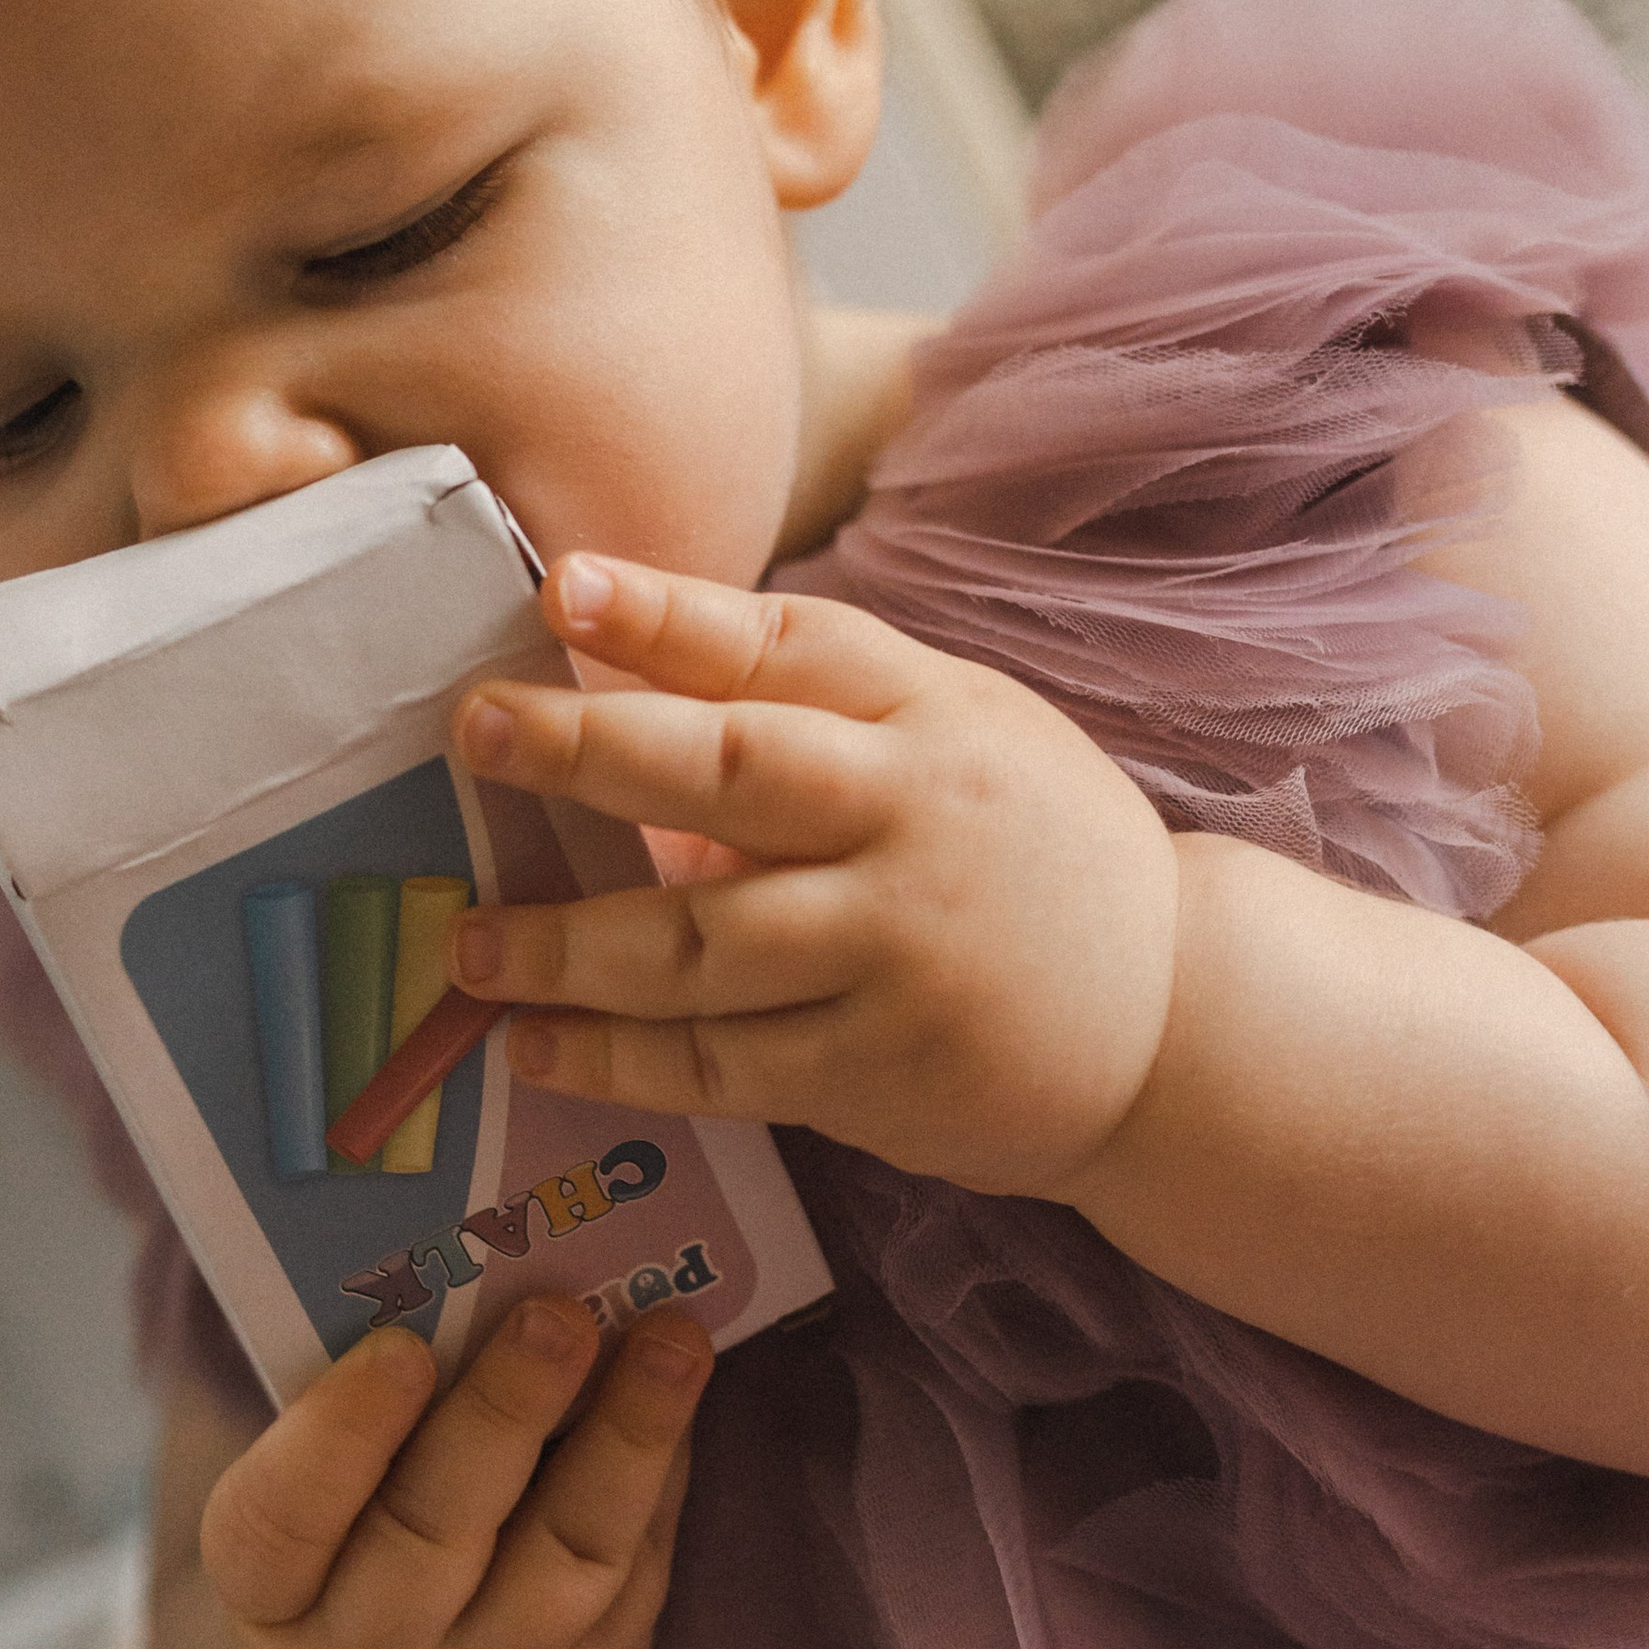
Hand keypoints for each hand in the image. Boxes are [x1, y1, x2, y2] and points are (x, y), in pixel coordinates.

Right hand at [198, 1294, 705, 1648]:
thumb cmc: (349, 1553)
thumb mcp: (317, 1502)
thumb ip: (365, 1414)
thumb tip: (484, 1282)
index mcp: (266, 1596)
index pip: (282, 1520)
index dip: (340, 1433)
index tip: (401, 1347)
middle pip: (431, 1538)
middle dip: (503, 1416)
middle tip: (557, 1316)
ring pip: (561, 1572)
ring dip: (625, 1446)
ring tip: (670, 1347)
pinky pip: (630, 1586)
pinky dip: (657, 1483)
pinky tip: (676, 1401)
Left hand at [448, 555, 1179, 1198]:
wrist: (1178, 1016)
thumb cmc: (1028, 855)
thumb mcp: (959, 738)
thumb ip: (820, 714)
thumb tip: (620, 691)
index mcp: (929, 715)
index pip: (782, 645)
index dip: (667, 613)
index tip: (560, 581)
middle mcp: (912, 818)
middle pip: (727, 772)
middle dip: (585, 748)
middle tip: (474, 732)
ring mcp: (896, 947)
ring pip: (699, 941)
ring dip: (564, 944)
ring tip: (469, 943)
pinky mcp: (878, 1066)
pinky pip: (718, 1061)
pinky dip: (616, 1058)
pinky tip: (535, 1045)